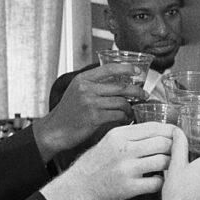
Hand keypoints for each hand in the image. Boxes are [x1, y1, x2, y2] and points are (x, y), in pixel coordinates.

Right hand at [32, 63, 146, 159]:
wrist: (54, 131)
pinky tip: (125, 119)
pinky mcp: (95, 118)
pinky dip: (125, 117)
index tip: (137, 71)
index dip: (127, 68)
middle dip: (137, 91)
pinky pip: (118, 115)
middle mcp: (87, 89)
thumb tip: (118, 81)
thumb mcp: (76, 91)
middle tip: (144, 95)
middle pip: (121, 86)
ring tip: (131, 111)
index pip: (109, 68)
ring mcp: (91, 103)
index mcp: (83, 79)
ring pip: (122, 102)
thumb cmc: (68, 113)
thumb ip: (93, 84)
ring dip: (130, 107)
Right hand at [40, 122, 172, 199]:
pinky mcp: (129, 187)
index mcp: (120, 134)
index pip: (154, 127)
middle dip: (174, 147)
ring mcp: (127, 169)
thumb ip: (131, 134)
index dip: (171, 131)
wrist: (79, 185)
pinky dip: (161, 181)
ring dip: (170, 164)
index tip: (177, 134)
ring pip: (163, 161)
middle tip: (176, 151)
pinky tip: (157, 179)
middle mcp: (124, 149)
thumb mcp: (109, 140)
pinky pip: (157, 182)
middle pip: (163, 143)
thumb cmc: (95, 163)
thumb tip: (157, 130)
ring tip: (168, 166)